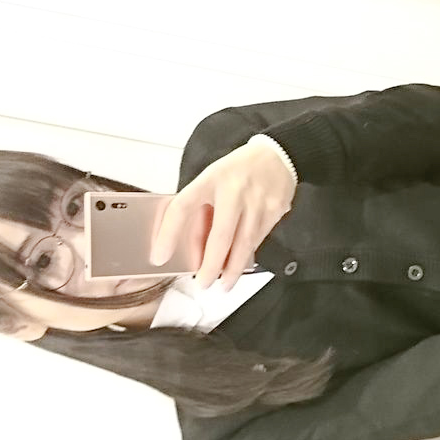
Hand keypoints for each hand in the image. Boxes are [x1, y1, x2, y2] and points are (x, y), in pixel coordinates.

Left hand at [151, 139, 296, 290]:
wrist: (279, 154)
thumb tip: (194, 247)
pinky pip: (259, 240)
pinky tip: (240, 264)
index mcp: (211, 179)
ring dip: (232, 269)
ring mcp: (258, 202)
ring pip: (244, 244)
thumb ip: (202, 208)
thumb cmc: (239, 170)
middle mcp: (234, 190)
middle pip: (220, 236)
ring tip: (223, 284)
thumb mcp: (213, 179)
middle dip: (210, 266)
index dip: (169, 233)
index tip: (160, 256)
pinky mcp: (275, 211)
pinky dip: (248, 256)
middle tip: (202, 283)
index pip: (183, 207)